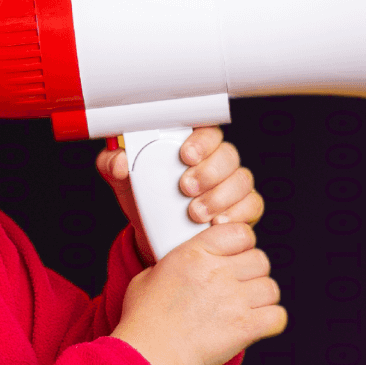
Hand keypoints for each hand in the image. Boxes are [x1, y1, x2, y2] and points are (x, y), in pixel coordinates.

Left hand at [95, 125, 264, 264]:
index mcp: (192, 145)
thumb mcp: (123, 180)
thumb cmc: (144, 198)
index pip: (206, 130)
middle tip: (186, 188)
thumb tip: (121, 162)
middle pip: (228, 155)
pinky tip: (217, 222)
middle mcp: (217, 161)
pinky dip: (236, 214)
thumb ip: (113, 164)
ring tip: (195, 213)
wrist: (155, 234)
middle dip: (209, 172)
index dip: (201, 140)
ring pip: (241, 180)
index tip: (185, 155)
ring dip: (219, 197)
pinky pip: (251, 205)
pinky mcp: (243, 207)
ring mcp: (232, 184)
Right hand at [109, 219, 283, 364]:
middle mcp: (218, 272)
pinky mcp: (245, 327)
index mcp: (194, 253)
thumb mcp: (149, 276)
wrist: (148, 357)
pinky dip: (271, 322)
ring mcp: (234, 299)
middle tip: (238, 287)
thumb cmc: (144, 320)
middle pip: (260, 259)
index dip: (242, 244)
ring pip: (271, 288)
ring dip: (261, 298)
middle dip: (252, 273)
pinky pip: (277, 316)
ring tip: (245, 308)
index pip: (241, 232)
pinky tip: (256, 326)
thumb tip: (187, 262)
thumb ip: (175, 262)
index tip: (235, 256)